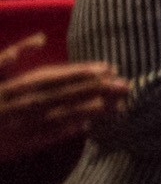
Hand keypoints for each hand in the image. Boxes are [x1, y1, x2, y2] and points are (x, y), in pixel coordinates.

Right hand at [0, 33, 131, 156]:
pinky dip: (63, 132)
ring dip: (89, 111)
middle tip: (126, 85)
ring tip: (116, 105)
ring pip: (58, 117)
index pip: (54, 76)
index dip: (83, 72)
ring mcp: (17, 127)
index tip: (109, 67)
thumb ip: (11, 55)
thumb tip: (41, 37)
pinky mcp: (13, 146)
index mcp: (13, 86)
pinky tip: (85, 128)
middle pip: (63, 96)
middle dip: (96, 90)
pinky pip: (42, 139)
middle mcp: (18, 105)